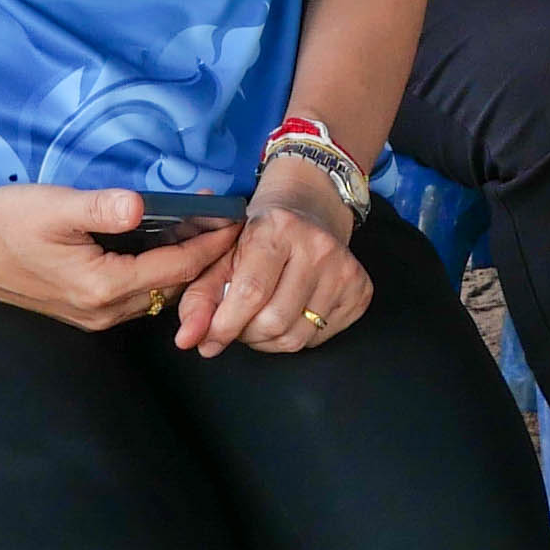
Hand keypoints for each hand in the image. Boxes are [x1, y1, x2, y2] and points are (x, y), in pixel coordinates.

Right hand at [0, 185, 243, 330]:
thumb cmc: (4, 223)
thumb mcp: (54, 206)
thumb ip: (101, 207)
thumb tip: (142, 205)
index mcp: (103, 286)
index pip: (176, 268)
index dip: (211, 242)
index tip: (237, 218)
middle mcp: (104, 311)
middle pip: (173, 286)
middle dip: (206, 256)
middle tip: (228, 221)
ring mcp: (94, 315)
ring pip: (157, 294)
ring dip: (183, 266)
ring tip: (204, 229)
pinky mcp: (84, 309)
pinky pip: (137, 294)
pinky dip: (158, 272)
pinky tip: (163, 244)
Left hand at [176, 153, 372, 356]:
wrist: (308, 209)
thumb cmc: (258, 234)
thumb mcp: (221, 254)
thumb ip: (199, 298)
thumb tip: (188, 340)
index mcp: (277, 229)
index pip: (250, 293)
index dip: (224, 325)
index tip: (208, 340)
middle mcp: (317, 246)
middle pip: (274, 321)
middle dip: (245, 333)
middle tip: (237, 322)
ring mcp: (344, 269)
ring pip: (296, 337)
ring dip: (268, 340)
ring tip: (259, 320)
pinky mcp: (360, 289)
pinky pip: (319, 339)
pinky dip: (296, 336)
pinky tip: (289, 313)